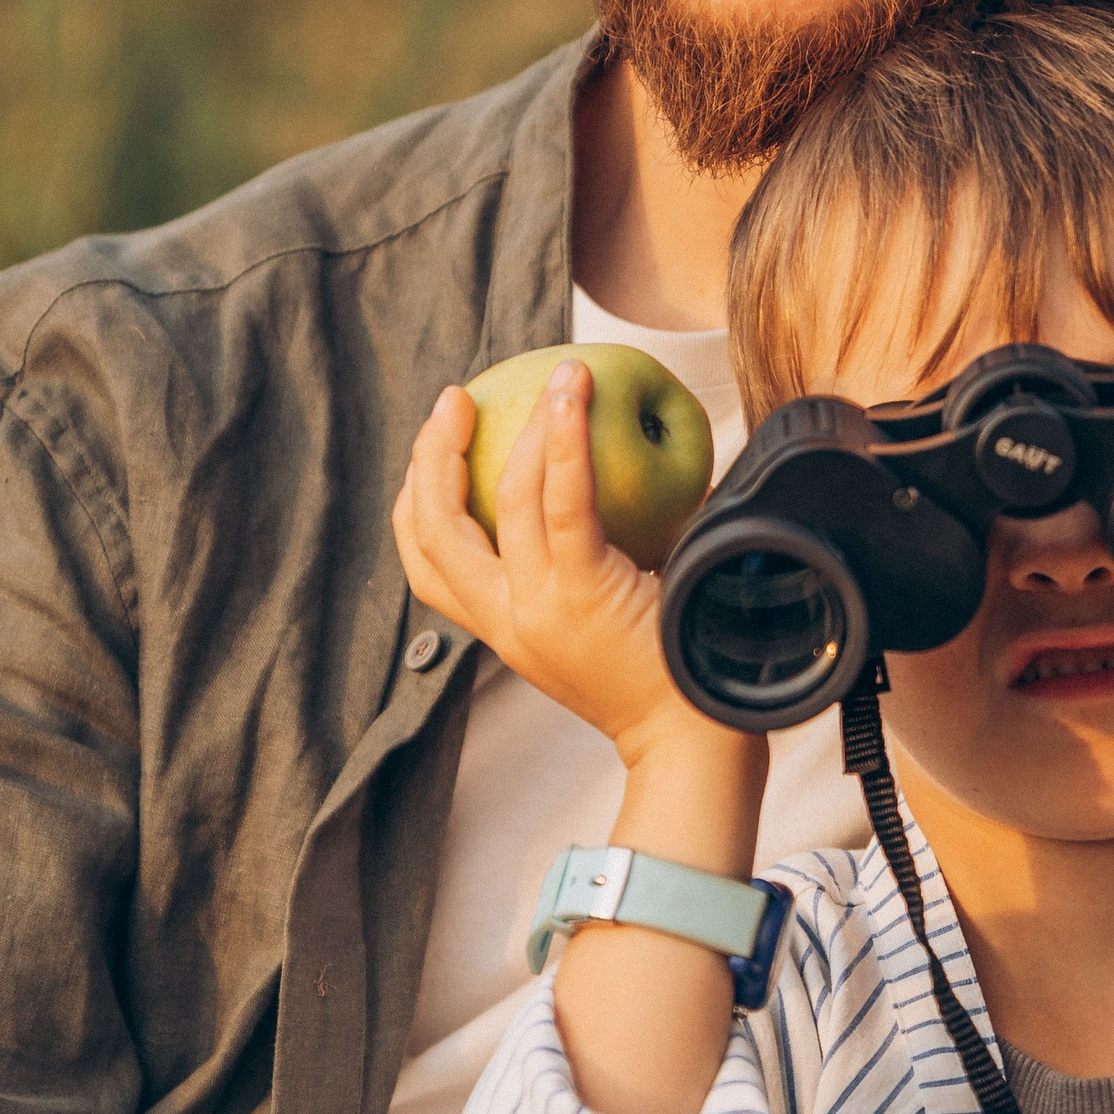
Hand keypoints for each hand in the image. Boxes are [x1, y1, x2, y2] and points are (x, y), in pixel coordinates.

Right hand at [392, 359, 751, 777]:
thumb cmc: (668, 676)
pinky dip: (564, 439)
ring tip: (555, 375)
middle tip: (454, 401)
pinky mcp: (583, 593)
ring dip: (525, 426)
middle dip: (431, 458)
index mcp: (503, 633)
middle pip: (433, 532)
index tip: (430, 452)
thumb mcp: (599, 628)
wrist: (698, 739)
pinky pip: (564, 501)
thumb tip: (596, 496)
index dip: (415, 502)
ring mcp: (539, 609)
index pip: (427, 569)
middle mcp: (507, 623)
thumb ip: (580, 576)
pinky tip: (576, 393)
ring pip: (504, 502)